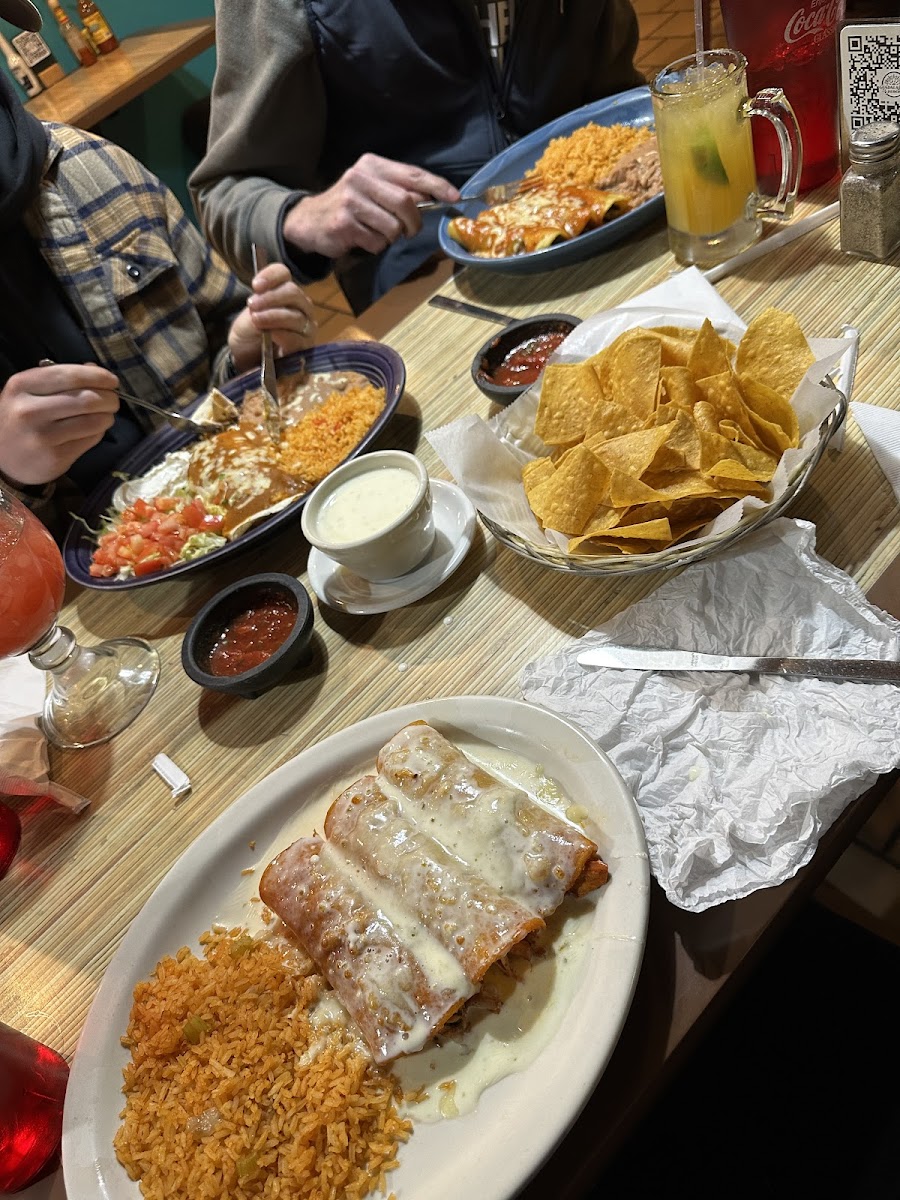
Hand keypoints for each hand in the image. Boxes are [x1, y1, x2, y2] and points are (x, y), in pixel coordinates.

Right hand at [0, 363, 119, 486]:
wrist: (2, 458)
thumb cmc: (20, 418)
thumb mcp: (29, 391)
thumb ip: (60, 378)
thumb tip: (96, 370)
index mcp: (21, 386)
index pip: (70, 375)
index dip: (98, 376)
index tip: (112, 381)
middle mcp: (30, 410)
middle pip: (86, 399)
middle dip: (109, 398)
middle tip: (114, 400)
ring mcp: (43, 436)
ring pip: (93, 421)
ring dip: (108, 416)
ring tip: (107, 415)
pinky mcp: (56, 457)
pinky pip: (90, 439)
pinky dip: (99, 432)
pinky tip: (95, 429)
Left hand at [228, 262, 316, 374]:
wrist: (248, 361)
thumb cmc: (249, 335)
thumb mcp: (246, 319)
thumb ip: (255, 310)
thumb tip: (261, 307)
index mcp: (284, 292)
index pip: (283, 274)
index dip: (271, 276)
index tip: (255, 286)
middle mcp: (300, 306)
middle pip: (293, 292)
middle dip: (272, 297)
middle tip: (252, 305)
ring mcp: (306, 327)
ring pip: (297, 316)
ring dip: (275, 316)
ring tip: (257, 321)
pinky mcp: (306, 348)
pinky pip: (299, 338)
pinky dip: (284, 335)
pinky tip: (272, 335)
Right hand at [282, 153, 459, 258]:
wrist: (310, 220)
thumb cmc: (350, 205)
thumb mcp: (373, 188)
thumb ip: (400, 190)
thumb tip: (434, 199)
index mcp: (372, 165)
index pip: (412, 174)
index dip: (437, 187)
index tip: (455, 198)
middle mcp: (360, 178)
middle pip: (406, 202)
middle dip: (415, 222)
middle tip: (411, 231)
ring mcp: (350, 201)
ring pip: (393, 227)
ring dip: (392, 237)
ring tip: (378, 232)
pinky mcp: (344, 224)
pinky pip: (376, 242)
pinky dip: (376, 245)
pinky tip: (362, 238)